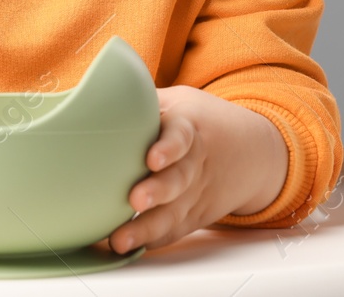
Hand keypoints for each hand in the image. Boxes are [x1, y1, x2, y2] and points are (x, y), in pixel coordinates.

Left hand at [98, 85, 288, 255]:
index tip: (152, 159)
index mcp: (188, 127)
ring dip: (146, 228)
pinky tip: (130, 248)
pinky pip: (174, 230)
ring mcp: (195, 193)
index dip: (169, 148)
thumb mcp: (176, 100)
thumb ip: (142, 102)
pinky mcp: (192, 215)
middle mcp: (194, 163)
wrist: (252, 152)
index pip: (181, 136)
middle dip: (158, 192)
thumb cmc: (196, 120)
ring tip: (120, 240)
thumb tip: (91, 95)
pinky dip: (153, 241)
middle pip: (178, 179)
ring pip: (174, 213)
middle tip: (136, 200)